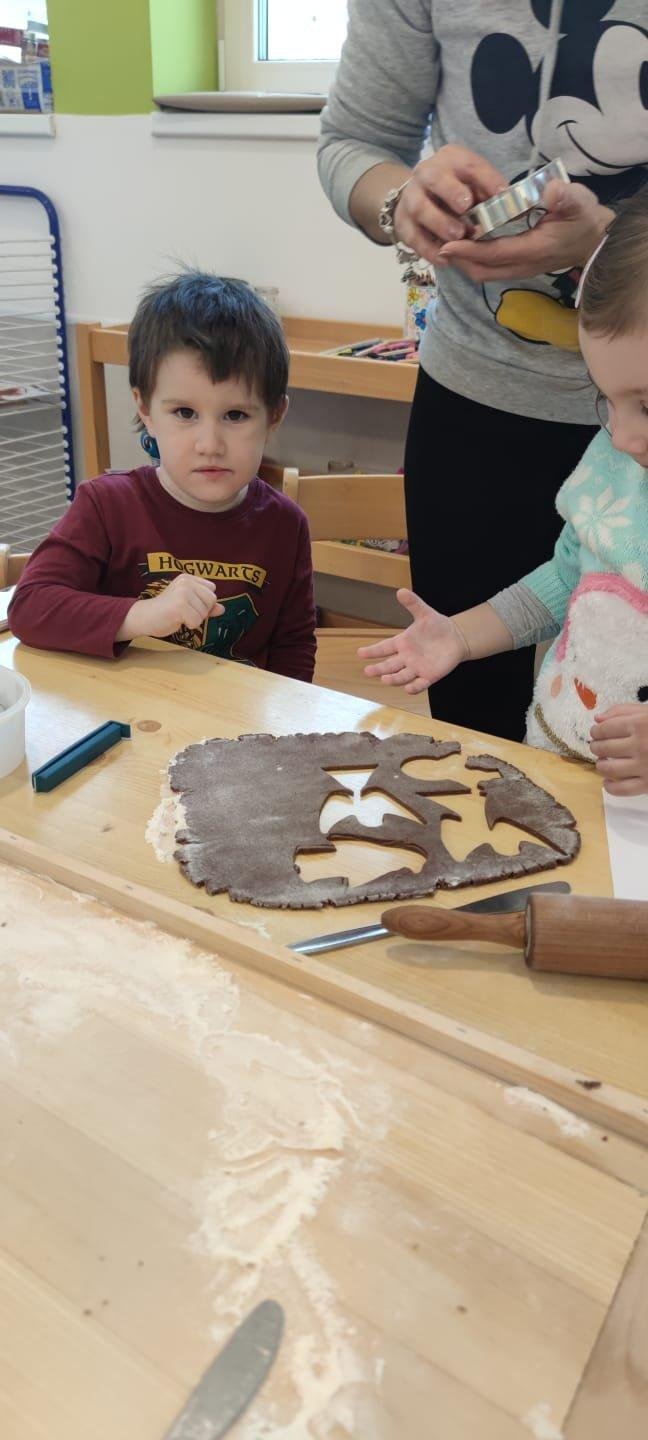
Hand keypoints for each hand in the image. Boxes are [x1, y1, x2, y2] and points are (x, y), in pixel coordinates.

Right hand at [119, 574, 223, 641]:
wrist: (145, 617)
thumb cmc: (166, 611)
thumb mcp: (188, 604)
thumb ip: (205, 605)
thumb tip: (222, 609)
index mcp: (188, 578)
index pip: (212, 590)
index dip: (204, 603)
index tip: (188, 605)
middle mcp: (186, 582)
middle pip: (211, 600)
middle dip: (201, 611)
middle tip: (184, 612)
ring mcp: (183, 592)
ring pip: (204, 612)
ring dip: (194, 619)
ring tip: (179, 615)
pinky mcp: (180, 605)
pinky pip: (197, 621)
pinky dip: (189, 625)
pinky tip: (177, 620)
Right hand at [357, 588, 467, 694]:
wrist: (456, 638)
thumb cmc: (437, 626)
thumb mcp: (424, 614)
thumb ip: (413, 604)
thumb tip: (401, 591)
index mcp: (402, 643)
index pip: (384, 648)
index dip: (372, 651)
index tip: (360, 653)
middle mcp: (406, 658)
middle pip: (389, 665)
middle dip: (378, 669)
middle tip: (368, 671)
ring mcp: (416, 668)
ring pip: (401, 676)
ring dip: (393, 679)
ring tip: (384, 679)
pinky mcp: (429, 676)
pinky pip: (419, 684)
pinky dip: (414, 688)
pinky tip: (408, 689)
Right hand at [393, 144, 507, 266]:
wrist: (417, 196)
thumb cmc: (457, 191)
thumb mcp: (474, 185)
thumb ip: (489, 195)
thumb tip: (515, 209)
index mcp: (451, 159)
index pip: (470, 165)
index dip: (486, 179)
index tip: (503, 194)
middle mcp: (427, 173)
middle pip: (435, 178)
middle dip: (451, 192)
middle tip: (466, 207)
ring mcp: (411, 197)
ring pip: (419, 207)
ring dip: (439, 222)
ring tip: (457, 236)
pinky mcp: (402, 222)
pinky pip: (411, 236)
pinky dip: (427, 248)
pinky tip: (444, 259)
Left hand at [435, 180, 611, 282]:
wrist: (596, 241)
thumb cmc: (585, 219)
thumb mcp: (580, 203)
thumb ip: (565, 198)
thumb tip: (552, 191)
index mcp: (532, 249)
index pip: (493, 254)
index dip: (468, 250)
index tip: (445, 242)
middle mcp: (523, 266)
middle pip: (481, 270)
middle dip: (458, 260)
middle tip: (437, 244)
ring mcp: (521, 270)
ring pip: (484, 273)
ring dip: (464, 262)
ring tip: (445, 246)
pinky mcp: (520, 269)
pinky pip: (491, 270)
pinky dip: (474, 262)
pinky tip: (464, 248)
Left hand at [589, 704, 647, 796]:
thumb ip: (624, 711)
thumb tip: (598, 719)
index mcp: (640, 724)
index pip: (605, 729)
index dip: (596, 731)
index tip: (596, 732)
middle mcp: (640, 745)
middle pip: (603, 747)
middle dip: (596, 746)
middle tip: (598, 746)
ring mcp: (644, 766)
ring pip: (608, 768)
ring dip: (601, 765)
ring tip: (604, 762)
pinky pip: (622, 790)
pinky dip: (610, 786)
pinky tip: (609, 781)